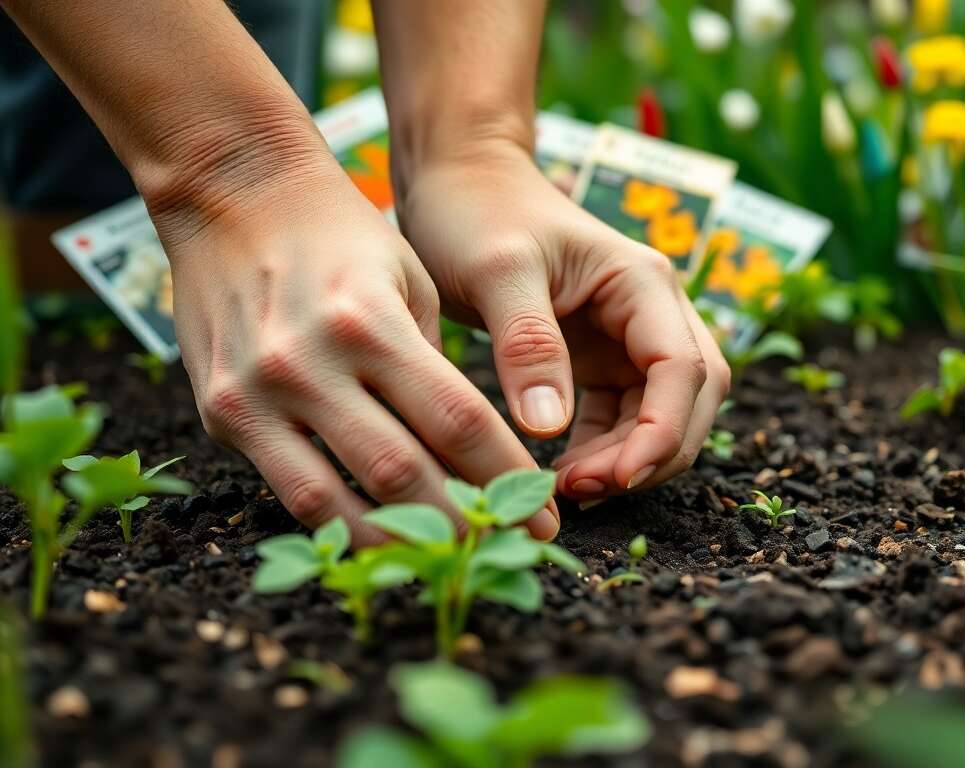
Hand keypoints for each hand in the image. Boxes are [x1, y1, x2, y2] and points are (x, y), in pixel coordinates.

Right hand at [162, 166, 558, 544]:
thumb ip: (437, 367)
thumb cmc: (342, 237)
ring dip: (401, 542)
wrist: (232, 197)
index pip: (456, 421)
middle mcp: (307, 362)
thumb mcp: (410, 281)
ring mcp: (255, 393)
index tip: (544, 513)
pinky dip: (339, 525)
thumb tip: (475, 460)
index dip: (506, 478)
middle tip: (512, 548)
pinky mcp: (218, 415)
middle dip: (466, 521)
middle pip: (401, 471)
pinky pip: (288, 491)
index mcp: (369, 321)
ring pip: (335, 500)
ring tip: (451, 560)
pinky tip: (383, 541)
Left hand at [396, 141, 729, 499]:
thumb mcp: (497, 271)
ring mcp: (630, 338)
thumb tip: (549, 428)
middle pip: (691, 399)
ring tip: (566, 488)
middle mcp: (652, 311)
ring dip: (629, 459)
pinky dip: (604, 451)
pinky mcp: (601, 360)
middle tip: (583, 491)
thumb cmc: (476, 212)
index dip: (662, 431)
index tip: (617, 478)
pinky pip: (622, 419)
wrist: (458, 183)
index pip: (683, 368)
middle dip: (653, 454)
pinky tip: (563, 473)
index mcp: (642, 282)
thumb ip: (527, 343)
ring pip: (662, 415)